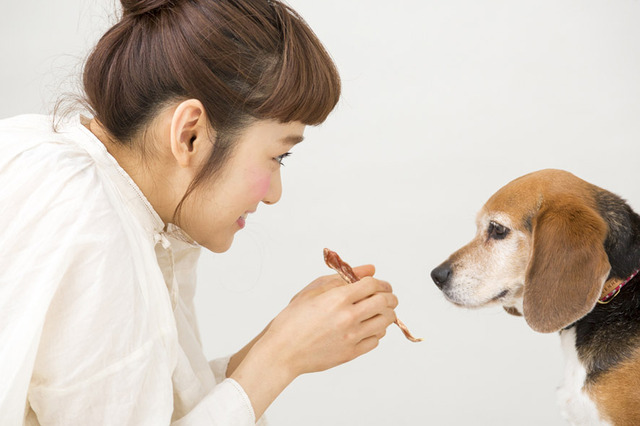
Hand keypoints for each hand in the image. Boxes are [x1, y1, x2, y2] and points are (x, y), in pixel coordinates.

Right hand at [261, 265, 398, 375]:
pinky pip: (376, 340)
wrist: (282, 351)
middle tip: (388, 298)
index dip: (381, 282)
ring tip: (378, 312)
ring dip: (386, 314)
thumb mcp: (313, 290)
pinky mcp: (351, 353)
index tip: (382, 285)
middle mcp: (347, 318)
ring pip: (384, 322)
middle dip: (390, 297)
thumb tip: (369, 269)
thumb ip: (343, 277)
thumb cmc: (293, 319)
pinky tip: (367, 328)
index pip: (373, 284)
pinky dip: (376, 332)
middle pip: (384, 302)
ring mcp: (351, 337)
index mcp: (337, 298)